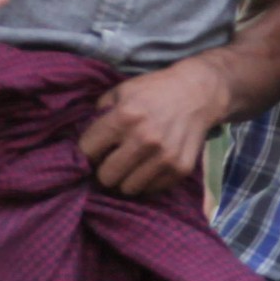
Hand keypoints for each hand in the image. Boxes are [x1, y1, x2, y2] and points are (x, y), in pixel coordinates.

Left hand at [77, 57, 231, 197]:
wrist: (198, 94)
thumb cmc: (154, 91)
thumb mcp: (122, 90)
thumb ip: (99, 112)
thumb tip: (82, 139)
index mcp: (125, 117)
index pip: (88, 151)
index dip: (87, 152)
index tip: (95, 150)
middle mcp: (144, 139)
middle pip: (106, 177)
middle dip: (105, 170)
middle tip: (112, 161)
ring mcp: (164, 157)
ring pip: (128, 188)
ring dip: (126, 178)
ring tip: (131, 165)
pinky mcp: (180, 169)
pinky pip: (151, 190)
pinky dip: (146, 181)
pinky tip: (149, 165)